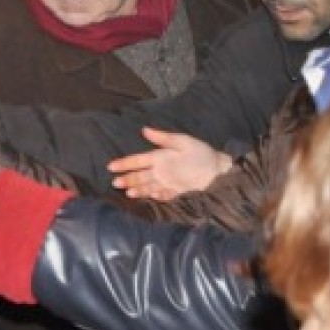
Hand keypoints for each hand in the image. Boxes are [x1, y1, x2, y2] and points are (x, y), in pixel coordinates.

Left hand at [106, 127, 232, 200]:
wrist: (218, 172)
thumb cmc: (201, 152)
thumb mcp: (183, 140)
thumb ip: (162, 138)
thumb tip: (145, 130)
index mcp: (162, 159)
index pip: (138, 161)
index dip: (124, 164)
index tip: (111, 167)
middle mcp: (162, 173)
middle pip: (141, 177)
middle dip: (126, 179)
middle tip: (113, 183)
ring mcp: (169, 185)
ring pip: (149, 188)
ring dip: (137, 190)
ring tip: (126, 192)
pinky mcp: (177, 192)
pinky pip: (163, 196)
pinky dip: (154, 197)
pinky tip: (147, 198)